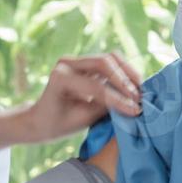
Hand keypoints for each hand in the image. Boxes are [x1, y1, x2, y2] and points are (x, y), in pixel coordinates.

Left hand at [0, 53, 142, 149]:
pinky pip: (110, 63)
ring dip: (128, 73)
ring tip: (140, 92)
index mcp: (60, 78)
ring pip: (110, 59)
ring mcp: (77, 60)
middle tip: (139, 99)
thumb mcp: (80, 120)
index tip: (135, 110)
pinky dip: (124, 73)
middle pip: (104, 62)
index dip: (118, 98)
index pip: (95, 86)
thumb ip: (104, 109)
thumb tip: (131, 103)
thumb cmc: (56, 124)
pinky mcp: (86, 63)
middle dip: (125, 80)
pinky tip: (134, 87)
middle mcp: (67, 63)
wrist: (41, 119)